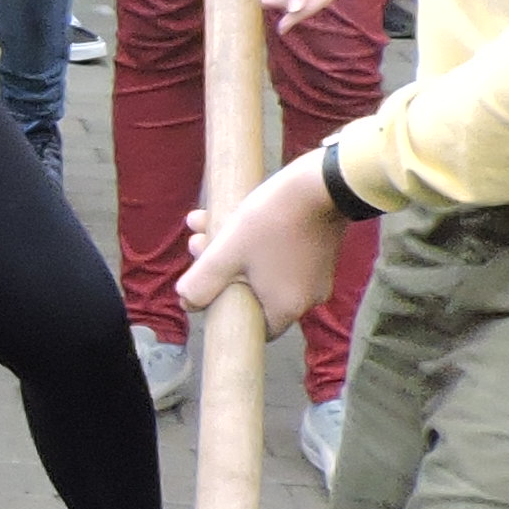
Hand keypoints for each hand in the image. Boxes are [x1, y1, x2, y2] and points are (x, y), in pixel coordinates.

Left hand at [179, 150, 349, 333]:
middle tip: (196, 242)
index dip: (224, 308)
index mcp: (288, 307)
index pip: (253, 327)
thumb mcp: (228, 252)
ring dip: (230, 248)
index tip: (205, 286)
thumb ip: (203, 281)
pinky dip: (254, 240)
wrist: (322, 181)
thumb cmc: (273, 221)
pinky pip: (281, 254)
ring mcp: (317, 274)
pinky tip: (230, 213)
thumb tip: (186, 302)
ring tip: (204, 222)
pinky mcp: (320, 250)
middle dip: (218, 267)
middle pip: (252, 292)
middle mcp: (308, 297)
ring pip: (262, 268)